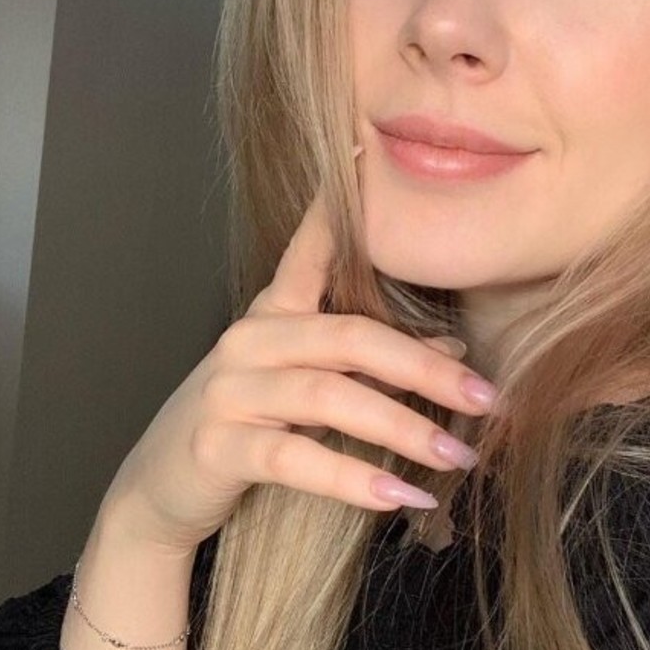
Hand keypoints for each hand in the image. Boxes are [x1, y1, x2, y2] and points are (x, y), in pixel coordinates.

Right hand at [100, 182, 495, 554]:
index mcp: (274, 314)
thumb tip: (453, 354)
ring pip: (328, 397)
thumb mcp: (309, 388)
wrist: (163, 490)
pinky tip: (402, 496)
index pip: (309, 250)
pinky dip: (355, 479)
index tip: (365, 153)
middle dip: (425, 370)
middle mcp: (249, 340)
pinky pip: (296, 459)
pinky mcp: (217, 446)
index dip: (335, 209)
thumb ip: (371, 365)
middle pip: (349, 337)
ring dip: (403, 429)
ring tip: (458, 457)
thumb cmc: (250, 426)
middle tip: (486, 399)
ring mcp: (228, 390)